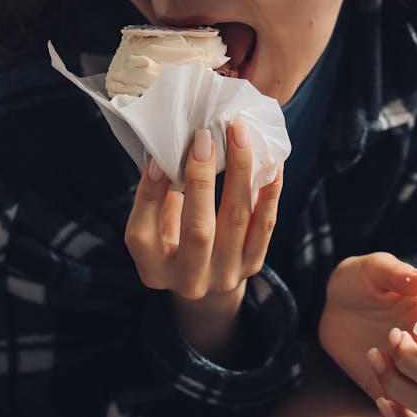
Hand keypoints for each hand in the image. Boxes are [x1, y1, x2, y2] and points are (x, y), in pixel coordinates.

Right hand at [125, 117, 282, 356]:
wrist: (205, 277)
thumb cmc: (172, 237)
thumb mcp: (153, 225)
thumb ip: (157, 195)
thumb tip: (169, 149)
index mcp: (153, 270)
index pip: (144, 232)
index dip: (150, 192)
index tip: (159, 157)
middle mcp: (189, 280)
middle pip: (198, 229)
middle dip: (201, 179)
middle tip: (205, 138)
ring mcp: (224, 275)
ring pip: (237, 220)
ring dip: (240, 172)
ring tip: (239, 135)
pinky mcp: (252, 265)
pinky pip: (265, 225)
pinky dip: (269, 191)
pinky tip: (272, 163)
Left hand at [318, 252, 416, 416]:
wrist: (333, 307)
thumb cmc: (359, 282)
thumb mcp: (371, 269)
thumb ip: (398, 272)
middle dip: (416, 363)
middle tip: (389, 335)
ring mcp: (416, 380)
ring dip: (399, 386)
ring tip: (373, 355)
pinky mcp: (393, 397)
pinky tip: (379, 400)